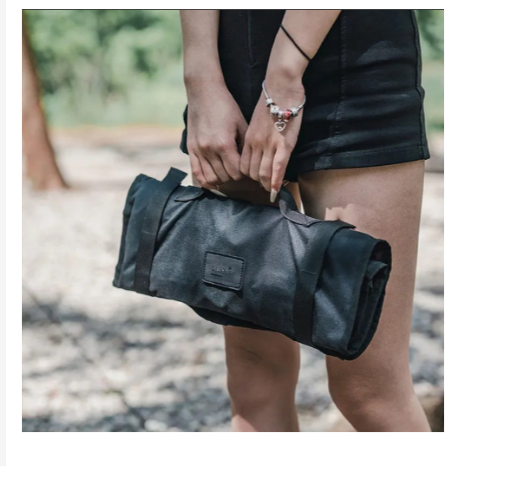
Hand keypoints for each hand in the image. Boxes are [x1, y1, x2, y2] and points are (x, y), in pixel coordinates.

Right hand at [186, 83, 247, 189]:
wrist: (204, 92)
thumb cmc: (226, 107)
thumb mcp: (241, 125)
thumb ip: (245, 147)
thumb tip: (249, 164)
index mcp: (225, 144)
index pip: (236, 173)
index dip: (243, 173)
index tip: (246, 167)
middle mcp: (210, 150)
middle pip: (224, 177)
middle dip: (233, 176)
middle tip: (237, 168)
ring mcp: (198, 151)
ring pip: (211, 178)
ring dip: (221, 178)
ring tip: (226, 172)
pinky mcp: (191, 149)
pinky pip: (197, 173)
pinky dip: (206, 180)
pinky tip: (213, 179)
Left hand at [241, 77, 303, 199]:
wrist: (281, 86)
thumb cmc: (271, 101)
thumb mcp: (256, 122)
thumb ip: (255, 137)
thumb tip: (258, 149)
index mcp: (248, 139)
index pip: (243, 165)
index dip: (249, 175)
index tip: (255, 180)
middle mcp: (255, 144)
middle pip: (251, 172)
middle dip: (258, 182)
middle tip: (265, 187)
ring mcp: (269, 146)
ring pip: (263, 173)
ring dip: (268, 185)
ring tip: (272, 190)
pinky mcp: (283, 145)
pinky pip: (277, 168)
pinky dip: (277, 182)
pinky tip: (277, 191)